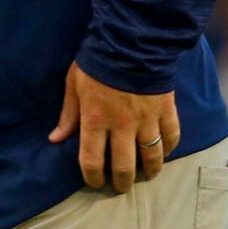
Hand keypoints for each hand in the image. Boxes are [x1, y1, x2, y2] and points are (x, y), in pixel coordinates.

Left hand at [48, 61, 179, 193]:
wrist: (130, 41)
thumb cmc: (96, 63)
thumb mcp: (74, 85)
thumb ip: (68, 115)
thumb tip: (55, 139)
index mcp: (95, 120)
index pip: (91, 161)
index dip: (92, 177)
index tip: (94, 181)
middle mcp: (122, 126)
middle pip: (124, 167)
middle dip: (121, 182)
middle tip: (120, 186)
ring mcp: (147, 120)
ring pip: (152, 158)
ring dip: (148, 171)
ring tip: (145, 176)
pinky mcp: (166, 111)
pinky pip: (172, 138)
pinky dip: (169, 149)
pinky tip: (164, 153)